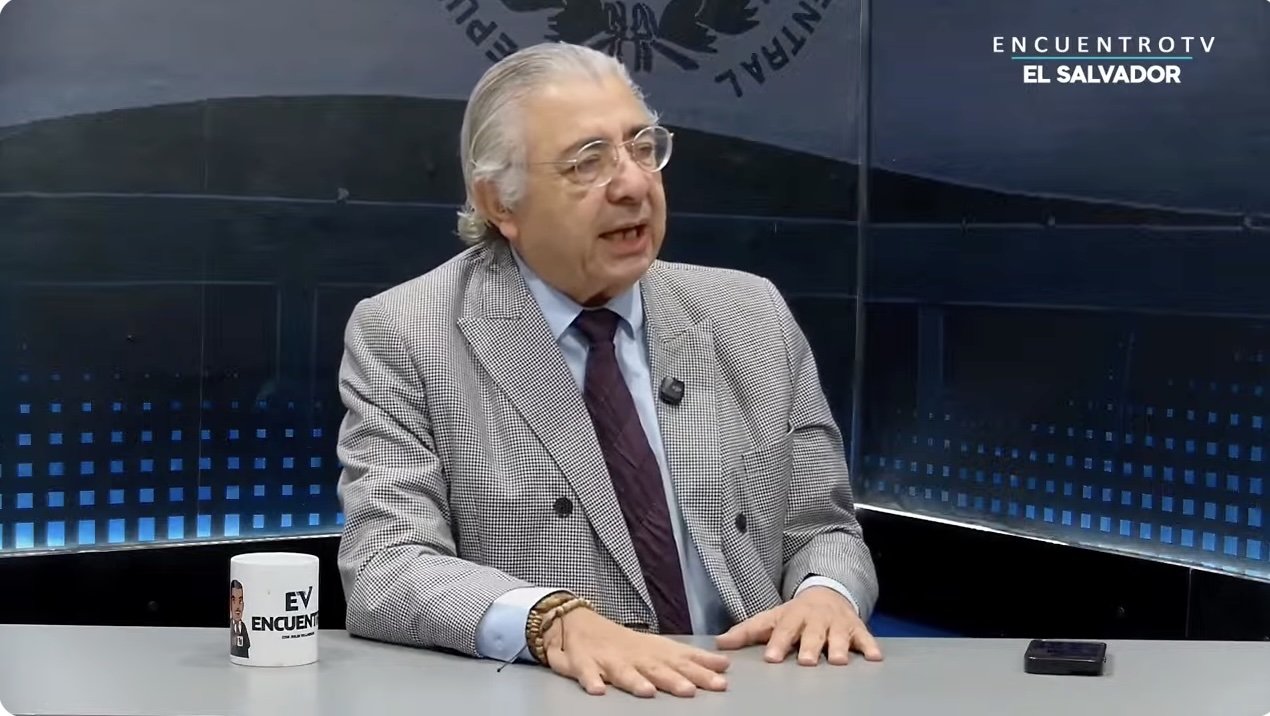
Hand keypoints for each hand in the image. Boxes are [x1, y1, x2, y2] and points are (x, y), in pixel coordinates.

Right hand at [542, 608, 729, 697]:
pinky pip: (586, 673)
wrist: (581, 624)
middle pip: (656, 669)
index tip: (721, 679)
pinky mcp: (584, 663)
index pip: (682, 661)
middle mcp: (635, 656)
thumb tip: (724, 664)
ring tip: (647, 692)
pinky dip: (590, 681)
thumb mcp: (661, 648)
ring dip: (635, 681)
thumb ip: (690, 658)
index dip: (702, 670)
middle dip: (673, 679)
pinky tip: (597, 691)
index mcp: (655, 653)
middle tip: (690, 690)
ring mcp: (609, 660)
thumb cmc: (628, 644)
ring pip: (624, 672)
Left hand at [715, 586, 882, 665]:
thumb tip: (719, 643)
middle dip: (810, 647)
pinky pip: (865, 637)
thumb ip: (746, 632)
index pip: (782, 630)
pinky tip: (875, 657)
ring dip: (839, 647)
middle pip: (812, 633)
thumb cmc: (795, 614)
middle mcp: (816, 619)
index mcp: (793, 616)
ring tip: (839, 661)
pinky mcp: (857, 628)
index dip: (777, 643)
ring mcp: (837, 623)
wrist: (827, 594)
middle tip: (806, 662)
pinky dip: (870, 646)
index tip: (771, 658)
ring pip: (838, 635)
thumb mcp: (771, 618)